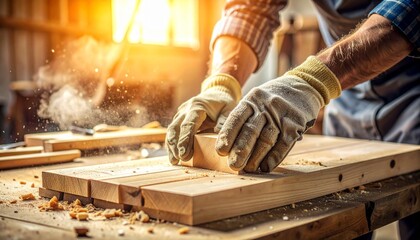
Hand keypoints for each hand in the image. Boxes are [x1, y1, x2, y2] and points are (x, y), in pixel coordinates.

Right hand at [166, 74, 241, 163]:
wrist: (217, 93)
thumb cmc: (224, 102)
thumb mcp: (229, 110)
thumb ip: (224, 122)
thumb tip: (220, 138)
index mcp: (197, 106)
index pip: (188, 124)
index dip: (185, 139)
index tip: (184, 154)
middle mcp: (186, 109)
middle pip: (176, 128)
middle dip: (176, 145)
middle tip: (179, 159)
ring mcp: (181, 114)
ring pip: (172, 130)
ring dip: (171, 146)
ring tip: (174, 161)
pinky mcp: (180, 119)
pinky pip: (173, 132)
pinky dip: (172, 144)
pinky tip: (174, 156)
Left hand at [215, 56, 341, 171]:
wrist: (304, 86)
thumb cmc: (273, 99)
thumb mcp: (256, 100)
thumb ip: (244, 118)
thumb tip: (226, 143)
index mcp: (252, 99)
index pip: (236, 118)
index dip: (227, 135)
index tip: (220, 151)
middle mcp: (266, 106)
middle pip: (251, 130)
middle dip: (241, 150)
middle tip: (233, 165)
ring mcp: (281, 114)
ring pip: (267, 139)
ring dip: (256, 157)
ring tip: (248, 169)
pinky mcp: (296, 123)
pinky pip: (284, 143)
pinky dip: (274, 157)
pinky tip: (266, 167)